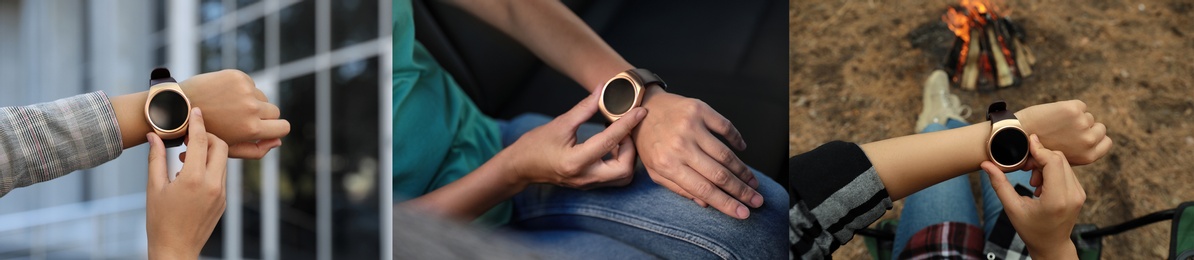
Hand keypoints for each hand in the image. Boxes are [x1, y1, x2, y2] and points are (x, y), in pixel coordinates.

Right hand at [146, 108, 227, 258]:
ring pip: (223, 161)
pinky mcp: (224, 201)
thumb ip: (156, 158)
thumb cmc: (160, 221)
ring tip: (185, 156)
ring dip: (209, 152)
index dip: (198, 123)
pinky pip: (222, 176)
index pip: (200, 141)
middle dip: (207, 136)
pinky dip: (211, 167)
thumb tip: (154, 135)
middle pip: (220, 146)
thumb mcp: (154, 187)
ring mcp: (221, 193)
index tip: (195, 111)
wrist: (175, 249)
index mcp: (193, 179)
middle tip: (189, 136)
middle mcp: (213, 184)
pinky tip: (192, 173)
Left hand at [179, 69, 288, 158]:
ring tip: (230, 108)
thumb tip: (278, 142)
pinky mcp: (238, 76)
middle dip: (263, 116)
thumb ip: (256, 150)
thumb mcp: (229, 148)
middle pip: (275, 111)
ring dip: (252, 102)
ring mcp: (245, 90)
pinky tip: (225, 96)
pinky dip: (242, 90)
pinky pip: (251, 85)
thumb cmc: (205, 132)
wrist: (178, 108)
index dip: (277, 129)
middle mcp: (251, 108)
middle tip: (243, 119)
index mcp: (251, 129)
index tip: (268, 128)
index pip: (284, 127)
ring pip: (262, 97)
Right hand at [499, 90, 645, 189]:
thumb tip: (602, 91)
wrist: (520, 167)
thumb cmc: (535, 145)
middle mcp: (585, 176)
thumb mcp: (560, 124)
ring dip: (628, 157)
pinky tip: (612, 146)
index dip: (627, 124)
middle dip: (631, 148)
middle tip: (626, 130)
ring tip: (619, 138)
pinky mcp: (588, 184)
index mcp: (576, 161)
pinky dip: (620, 162)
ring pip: (622, 177)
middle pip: (625, 169)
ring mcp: (587, 183)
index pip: (609, 141)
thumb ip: (584, 108)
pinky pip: (613, 177)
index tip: (640, 111)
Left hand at [632, 87, 760, 218]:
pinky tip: (742, 149)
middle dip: (742, 191)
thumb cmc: (649, 142)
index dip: (727, 203)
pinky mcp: (699, 109)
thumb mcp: (655, 171)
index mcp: (668, 164)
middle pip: (719, 174)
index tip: (744, 213)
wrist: (642, 107)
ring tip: (753, 181)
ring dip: (743, 171)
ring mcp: (691, 126)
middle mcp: (680, 146)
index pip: (704, 189)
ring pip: (726, 154)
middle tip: (757, 200)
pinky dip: (737, 140)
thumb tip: (706, 203)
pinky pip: (726, 127)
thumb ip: (678, 188)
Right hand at [983, 134, 1083, 258]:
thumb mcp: (1012, 208)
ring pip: (1063, 163)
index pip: (1053, 162)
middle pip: (1059, 159)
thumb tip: (986, 164)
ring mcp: (1079, 193)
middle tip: (1025, 167)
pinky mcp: (1080, 193)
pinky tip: (1041, 184)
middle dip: (1040, 157)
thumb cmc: (1031, 230)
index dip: (1039, 149)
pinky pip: (1067, 171)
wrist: (1052, 245)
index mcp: (1056, 199)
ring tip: (1033, 181)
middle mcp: (1072, 195)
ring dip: (1046, 164)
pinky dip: (1053, 171)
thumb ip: (999, 184)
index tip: (1028, 141)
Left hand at [1015, 100, 1111, 164]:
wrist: (1016, 135)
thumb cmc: (1030, 151)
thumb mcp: (1051, 164)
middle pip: (1100, 127)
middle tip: (1067, 129)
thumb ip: (1060, 166)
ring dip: (1075, 117)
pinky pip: (1079, 105)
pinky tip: (1055, 114)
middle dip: (1086, 126)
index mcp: (1088, 156)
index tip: (1084, 134)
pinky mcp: (1073, 110)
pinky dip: (1069, 107)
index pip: (1107, 142)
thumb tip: (1039, 187)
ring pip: (1087, 115)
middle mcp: (1089, 141)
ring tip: (1056, 124)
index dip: (1096, 137)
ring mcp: (1082, 124)